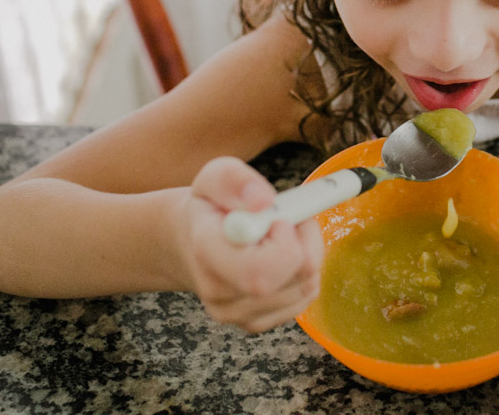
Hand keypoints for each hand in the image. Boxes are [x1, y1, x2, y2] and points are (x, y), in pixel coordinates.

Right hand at [178, 157, 323, 331]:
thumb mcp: (214, 176)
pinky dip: (305, 272)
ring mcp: (236, 314)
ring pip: (306, 286)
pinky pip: (305, 297)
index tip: (280, 218)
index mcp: (207, 252)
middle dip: (306, 241)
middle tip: (288, 220)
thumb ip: (235, 180)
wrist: (191, 243)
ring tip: (280, 235)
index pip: (259, 272)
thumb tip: (263, 200)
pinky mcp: (256, 323)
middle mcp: (218, 292)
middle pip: (295, 278)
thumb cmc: (209, 207)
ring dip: (308, 252)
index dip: (285, 243)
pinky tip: (282, 256)